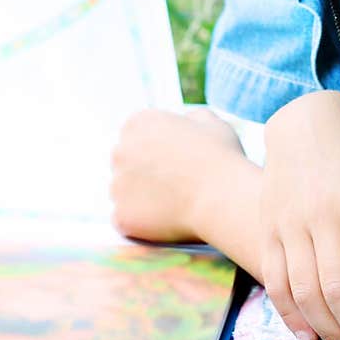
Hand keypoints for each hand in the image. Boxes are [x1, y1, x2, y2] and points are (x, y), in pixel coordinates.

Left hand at [110, 105, 242, 243]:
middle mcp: (120, 151)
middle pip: (125, 161)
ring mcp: (117, 185)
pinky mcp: (121, 216)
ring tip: (172, 202)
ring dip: (141, 196)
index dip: (155, 147)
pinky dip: (141, 221)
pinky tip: (165, 218)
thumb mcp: (210, 121)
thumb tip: (185, 122)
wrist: (223, 198)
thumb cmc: (220, 158)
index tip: (171, 159)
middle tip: (172, 182)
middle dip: (143, 170)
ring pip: (124, 192)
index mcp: (138, 123)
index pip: (135, 134)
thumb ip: (189, 118)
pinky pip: (126, 219)